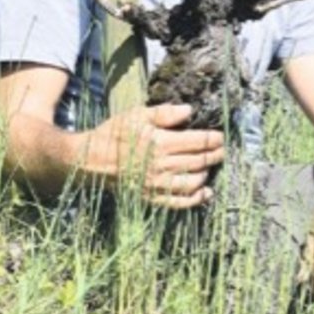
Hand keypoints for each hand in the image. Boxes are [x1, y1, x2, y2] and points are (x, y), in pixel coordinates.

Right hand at [100, 104, 225, 209]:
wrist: (91, 161)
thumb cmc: (114, 134)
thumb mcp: (137, 115)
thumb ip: (165, 113)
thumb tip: (189, 111)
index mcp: (160, 142)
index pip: (198, 141)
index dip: (213, 139)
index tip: (221, 136)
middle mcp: (162, 166)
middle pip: (199, 161)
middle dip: (215, 155)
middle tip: (222, 150)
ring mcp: (157, 185)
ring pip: (194, 182)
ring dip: (207, 173)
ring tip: (210, 165)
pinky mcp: (152, 198)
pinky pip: (180, 202)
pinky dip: (196, 199)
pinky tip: (206, 192)